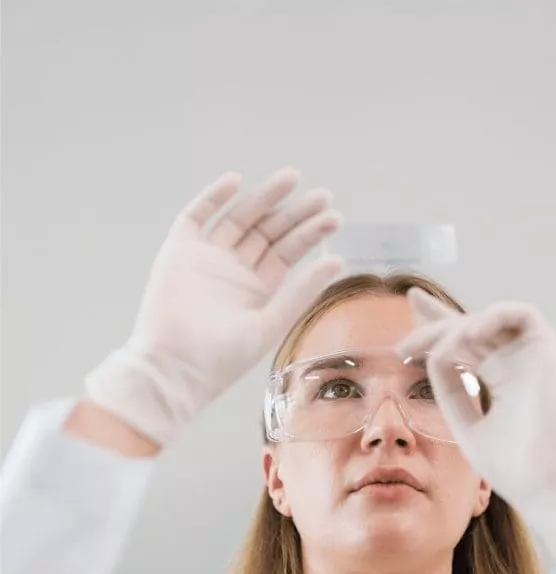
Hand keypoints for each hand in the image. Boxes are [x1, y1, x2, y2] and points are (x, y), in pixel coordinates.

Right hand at [84, 168, 343, 445]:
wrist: (174, 369)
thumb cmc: (223, 358)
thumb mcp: (270, 324)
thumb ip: (300, 292)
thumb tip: (337, 261)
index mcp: (258, 289)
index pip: (288, 252)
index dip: (310, 233)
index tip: (333, 217)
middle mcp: (235, 270)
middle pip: (268, 231)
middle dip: (294, 213)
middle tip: (322, 195)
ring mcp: (207, 258)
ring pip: (239, 218)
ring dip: (264, 198)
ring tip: (291, 179)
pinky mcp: (179, 252)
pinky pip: (196, 217)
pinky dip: (213, 199)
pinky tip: (237, 182)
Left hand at [397, 289, 555, 568]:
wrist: (542, 484)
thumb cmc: (510, 465)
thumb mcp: (465, 423)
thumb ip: (449, 390)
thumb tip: (431, 357)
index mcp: (497, 378)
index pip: (464, 341)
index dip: (436, 319)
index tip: (409, 303)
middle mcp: (513, 363)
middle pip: (469, 326)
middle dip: (433, 327)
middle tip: (404, 347)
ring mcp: (530, 357)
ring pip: (488, 320)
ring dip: (460, 327)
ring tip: (441, 352)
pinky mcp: (548, 353)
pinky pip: (522, 314)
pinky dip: (494, 316)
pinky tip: (469, 336)